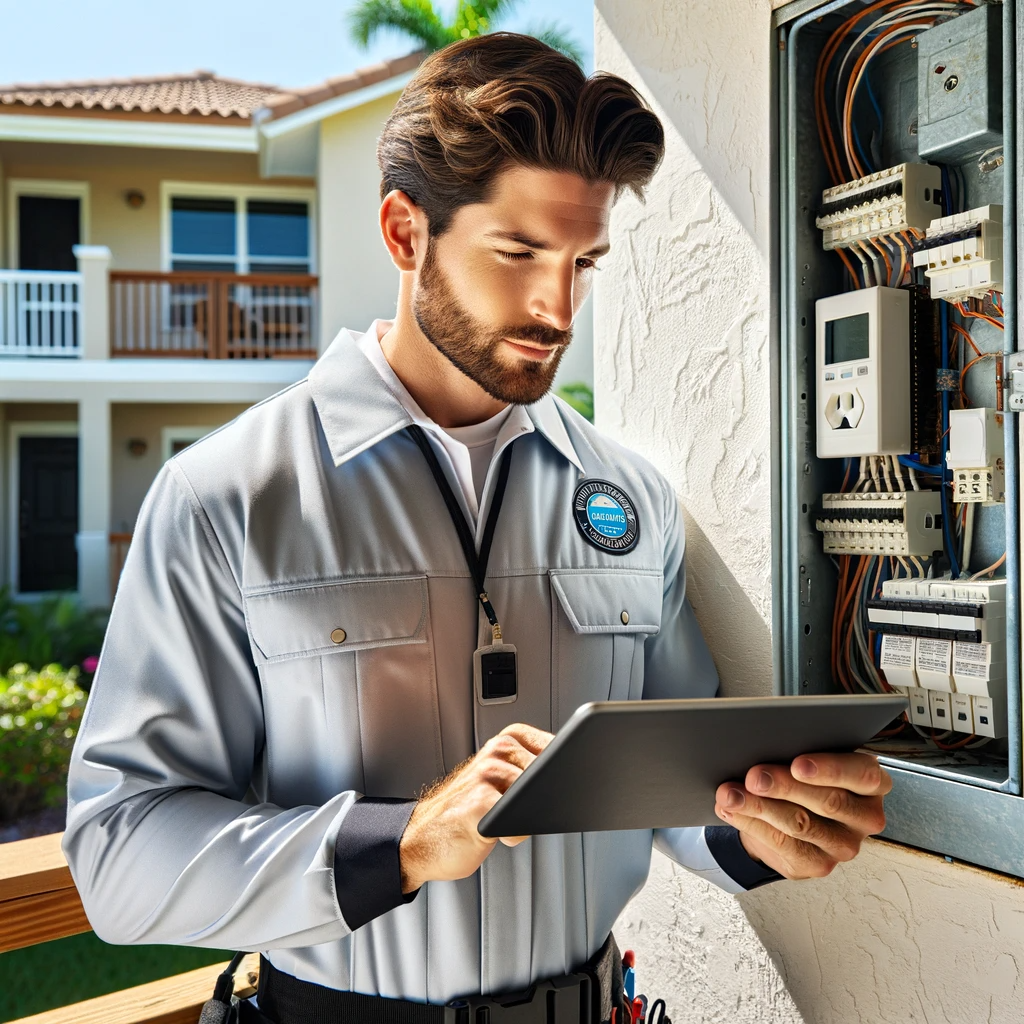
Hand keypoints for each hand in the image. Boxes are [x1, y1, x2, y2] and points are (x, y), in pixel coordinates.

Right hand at [398, 723, 552, 892]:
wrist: (422, 838)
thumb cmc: (467, 811)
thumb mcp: (502, 781)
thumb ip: (532, 773)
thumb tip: (573, 781)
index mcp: (507, 740)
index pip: (556, 749)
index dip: (565, 771)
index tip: (564, 784)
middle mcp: (497, 751)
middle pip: (549, 776)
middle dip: (547, 799)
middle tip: (519, 811)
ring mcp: (487, 774)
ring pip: (536, 798)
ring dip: (526, 820)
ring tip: (500, 821)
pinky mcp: (480, 802)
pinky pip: (518, 824)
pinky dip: (513, 835)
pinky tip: (493, 834)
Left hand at [713, 752, 891, 879]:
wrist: (789, 817)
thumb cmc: (803, 778)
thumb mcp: (811, 760)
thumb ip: (801, 751)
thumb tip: (767, 743)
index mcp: (872, 784)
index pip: (862, 775)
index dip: (830, 769)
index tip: (797, 764)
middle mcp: (865, 817)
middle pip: (828, 801)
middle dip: (784, 786)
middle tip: (753, 776)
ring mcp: (844, 846)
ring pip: (800, 824)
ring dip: (760, 806)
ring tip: (731, 793)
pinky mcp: (819, 865)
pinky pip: (782, 844)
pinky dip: (752, 824)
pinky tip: (732, 810)